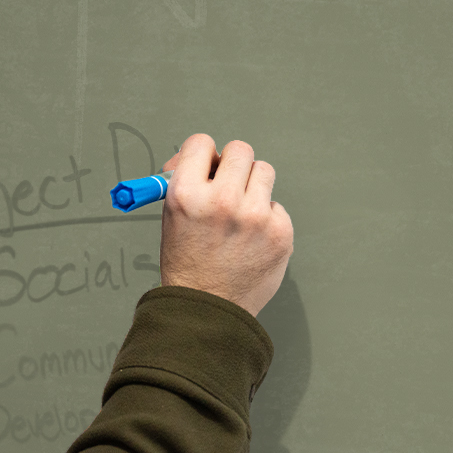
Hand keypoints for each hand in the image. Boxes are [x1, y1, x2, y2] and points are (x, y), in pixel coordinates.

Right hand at [157, 134, 292, 316]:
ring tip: (240, 213)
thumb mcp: (172, 218)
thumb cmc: (187, 262)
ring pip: (264, 171)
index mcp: (186, 194)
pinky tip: (251, 239)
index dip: (202, 154)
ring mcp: (254, 216)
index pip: (201, 143)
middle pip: (240, 150)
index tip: (205, 166)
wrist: (208, 309)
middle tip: (227, 183)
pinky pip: (276, 206)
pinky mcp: (280, 232)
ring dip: (253, 186)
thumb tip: (207, 158)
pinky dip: (266, 217)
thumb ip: (189, 184)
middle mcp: (221, 200)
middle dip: (233, 164)